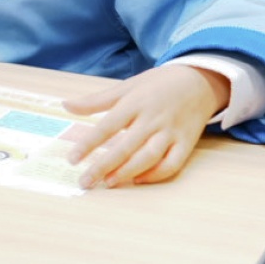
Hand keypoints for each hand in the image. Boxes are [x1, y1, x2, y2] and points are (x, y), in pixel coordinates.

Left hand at [64, 63, 230, 186]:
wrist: (199, 80)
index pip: (107, 126)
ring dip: (127, 172)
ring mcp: (171, 132)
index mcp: (135, 102)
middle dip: (103, 166)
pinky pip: (172, 164)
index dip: (89, 144)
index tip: (73, 159)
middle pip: (125, 146)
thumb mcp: (126, 87)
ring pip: (148, 157)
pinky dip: (156, 174)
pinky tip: (138, 179)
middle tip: (85, 181)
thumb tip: (65, 105)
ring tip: (108, 183)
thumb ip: (96, 100)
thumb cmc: (157, 84)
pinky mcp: (186, 143)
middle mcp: (152, 118)